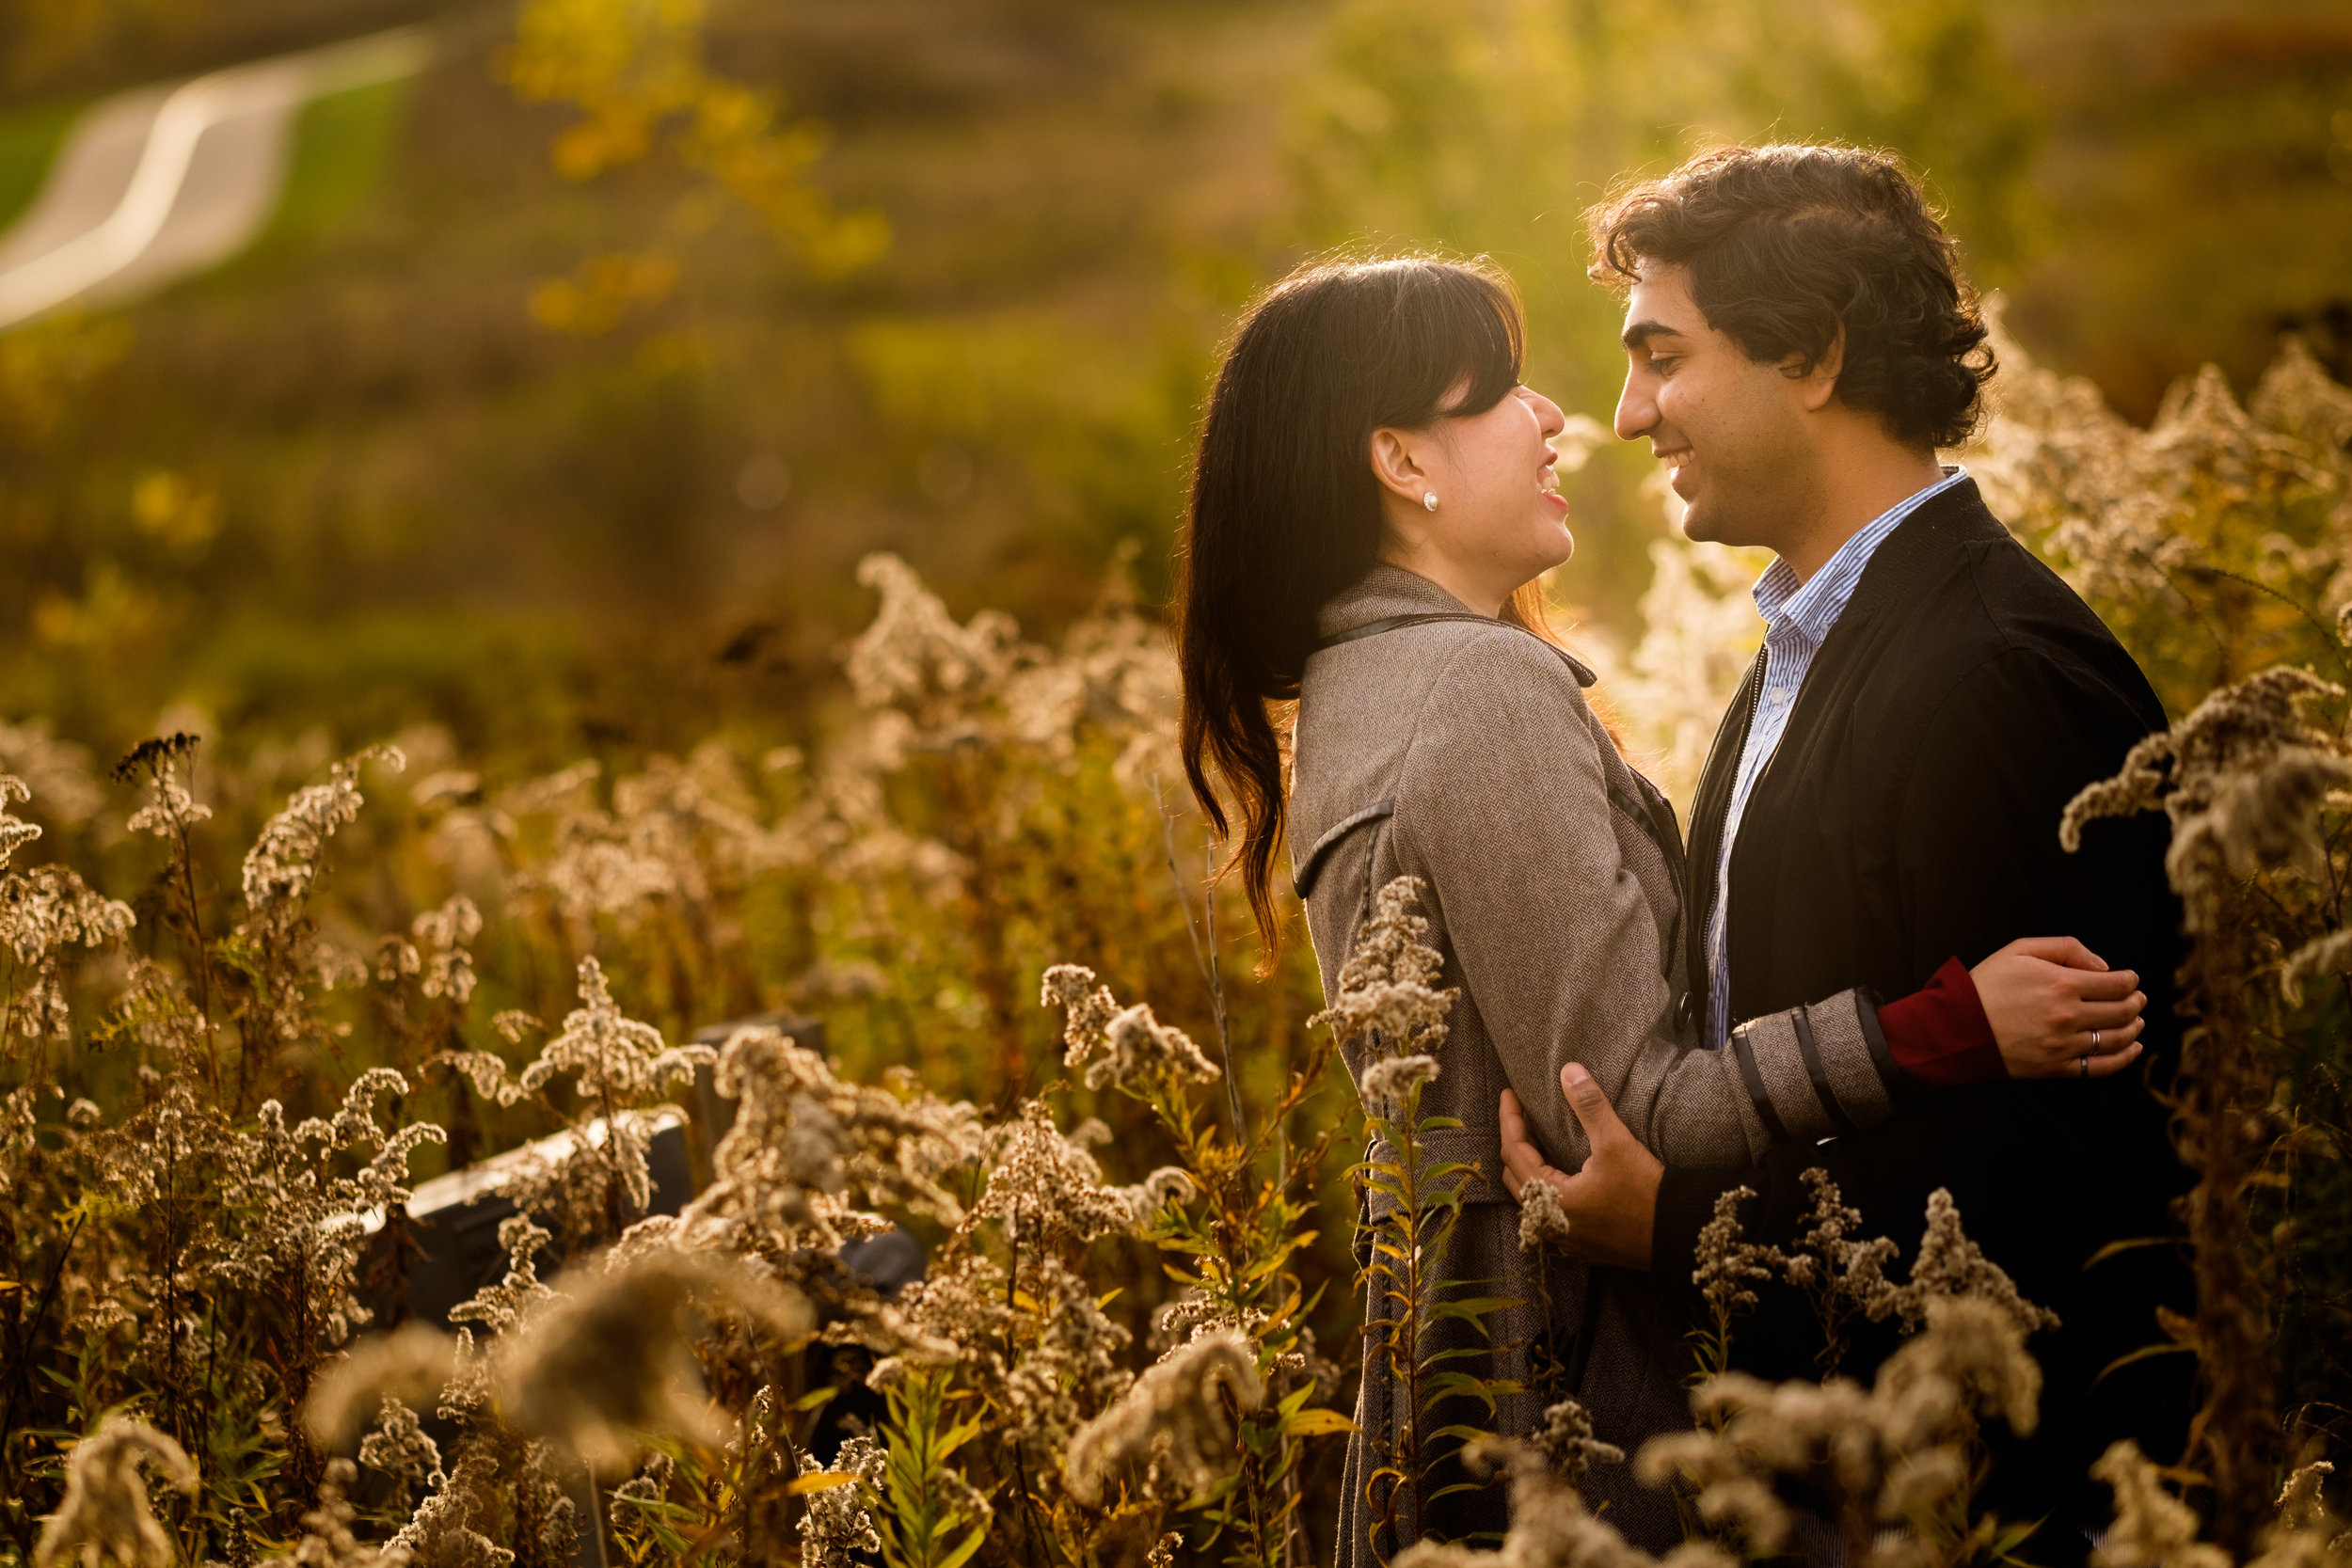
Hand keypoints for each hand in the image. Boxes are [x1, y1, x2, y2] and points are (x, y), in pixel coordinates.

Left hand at [1498, 1064, 1662, 1270]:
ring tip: (1536, 1139)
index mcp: (1551, 1201)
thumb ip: (1589, 1106)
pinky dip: (1546, 1188)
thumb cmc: (1646, 1194)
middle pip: (1515, 1176)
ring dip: (1529, 1166)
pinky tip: (1559, 1173)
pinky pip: (1549, 1214)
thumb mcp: (1616, 1144)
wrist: (1681, 1235)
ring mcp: (1566, 1240)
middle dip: (1515, 1141)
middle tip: (1521, 1114)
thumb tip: (1568, 1071)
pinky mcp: (1583, 1245)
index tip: (1510, 1094)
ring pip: (1530, 1198)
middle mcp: (1550, 1225)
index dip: (1510, 1119)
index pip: (1513, 1153)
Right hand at [1971, 936, 2145, 1078]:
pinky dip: (2124, 1058)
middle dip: (2136, 1002)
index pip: (2118, 984)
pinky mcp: (2056, 1068)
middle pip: (2123, 1011)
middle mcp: (2068, 1016)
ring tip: (2136, 1021)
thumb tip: (2104, 967)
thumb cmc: (1986, 984)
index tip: (2131, 979)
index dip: (2131, 980)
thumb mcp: (2020, 950)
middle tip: (2137, 998)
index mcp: (2062, 983)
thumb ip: (2065, 947)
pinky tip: (2133, 1048)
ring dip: (2134, 1028)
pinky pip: (2101, 1067)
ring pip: (2117, 1038)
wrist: (1956, 1026)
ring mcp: (2063, 1045)